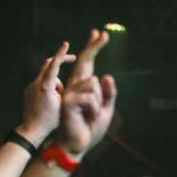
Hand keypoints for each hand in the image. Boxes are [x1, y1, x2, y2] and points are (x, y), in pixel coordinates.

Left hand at [19, 42, 75, 144]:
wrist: (32, 129)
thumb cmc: (50, 120)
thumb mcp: (62, 104)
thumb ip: (62, 90)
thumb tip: (62, 84)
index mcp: (46, 85)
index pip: (54, 64)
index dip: (61, 54)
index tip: (66, 44)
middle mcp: (36, 83)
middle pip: (48, 66)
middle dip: (60, 62)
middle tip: (73, 59)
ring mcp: (30, 87)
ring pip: (47, 78)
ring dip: (57, 82)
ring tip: (62, 97)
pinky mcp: (28, 92)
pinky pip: (41, 85)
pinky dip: (50, 88)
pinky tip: (54, 102)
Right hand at [57, 30, 115, 157]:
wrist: (78, 144)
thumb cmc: (90, 128)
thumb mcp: (106, 110)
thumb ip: (108, 94)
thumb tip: (106, 74)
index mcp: (84, 87)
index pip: (88, 63)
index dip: (93, 47)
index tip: (99, 33)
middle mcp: (75, 86)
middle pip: (86, 61)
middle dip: (95, 46)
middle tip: (103, 32)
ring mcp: (70, 92)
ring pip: (94, 84)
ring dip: (99, 105)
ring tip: (91, 115)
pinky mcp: (69, 101)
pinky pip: (91, 98)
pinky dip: (95, 110)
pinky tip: (87, 117)